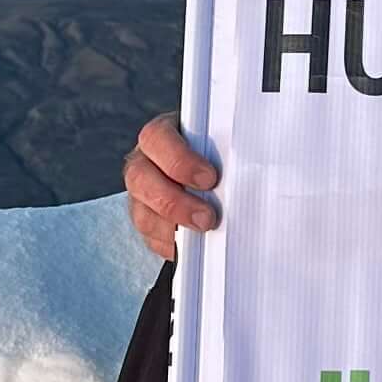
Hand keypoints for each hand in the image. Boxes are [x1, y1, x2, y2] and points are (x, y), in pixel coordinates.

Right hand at [124, 112, 219, 259]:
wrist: (214, 178)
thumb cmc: (219, 155)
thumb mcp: (220, 146)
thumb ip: (224, 155)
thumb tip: (241, 177)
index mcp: (161, 135)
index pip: (157, 138)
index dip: (179, 160)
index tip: (209, 178)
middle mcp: (144, 162)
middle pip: (140, 179)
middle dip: (175, 202)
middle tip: (207, 216)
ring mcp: (141, 195)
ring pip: (142, 214)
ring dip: (173, 228)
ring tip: (204, 233)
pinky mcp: (148, 222)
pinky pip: (151, 239)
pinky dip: (172, 246)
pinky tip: (194, 246)